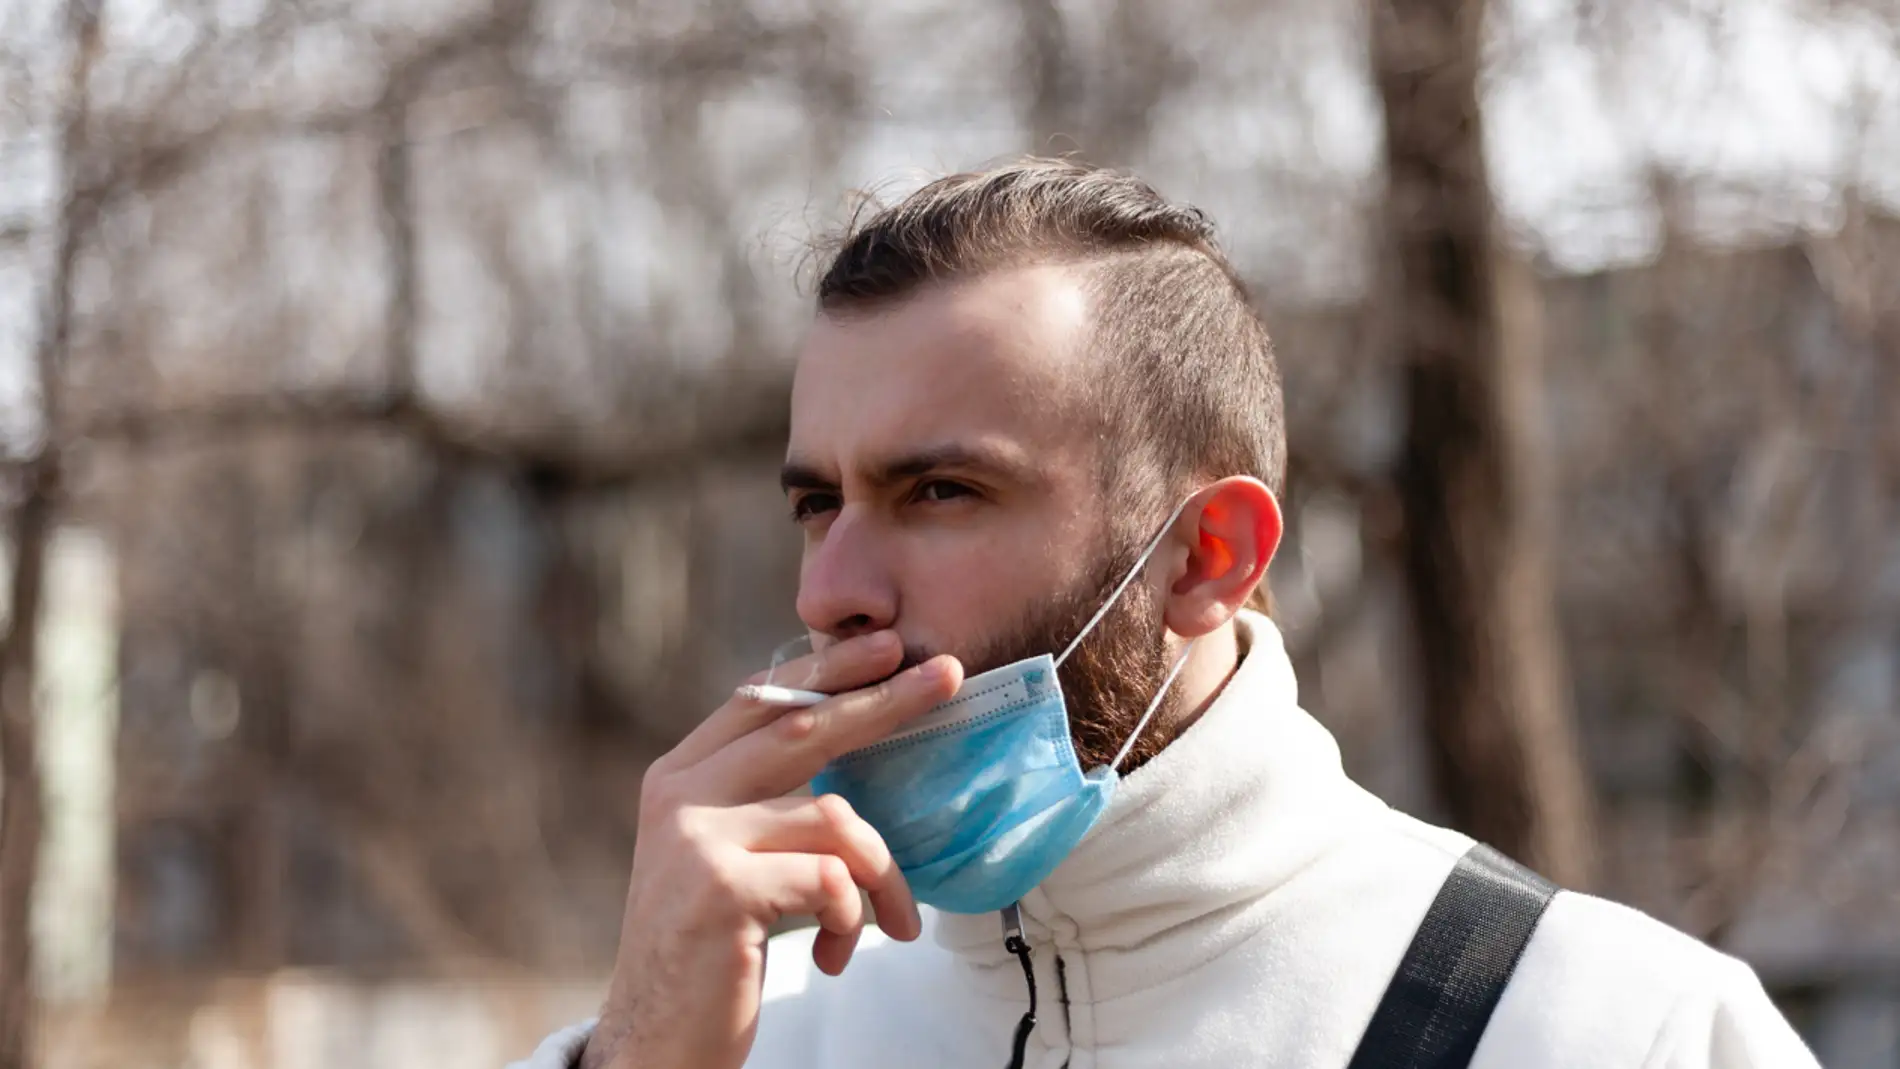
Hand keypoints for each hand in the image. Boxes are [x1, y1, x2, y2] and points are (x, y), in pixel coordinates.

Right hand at [581, 631, 963, 1068]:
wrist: (655, 1046)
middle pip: (804, 728)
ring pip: (837, 819)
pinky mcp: (721, 888)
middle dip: (885, 701)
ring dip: (884, 878)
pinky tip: (832, 955)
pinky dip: (853, 918)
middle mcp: (680, 797)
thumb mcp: (727, 860)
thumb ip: (763, 800)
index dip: (828, 670)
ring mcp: (696, 839)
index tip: (890, 646)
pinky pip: (833, 879)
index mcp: (680, 778)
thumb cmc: (711, 953)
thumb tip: (849, 735)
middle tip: (951, 676)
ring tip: (890, 926)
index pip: (762, 701)